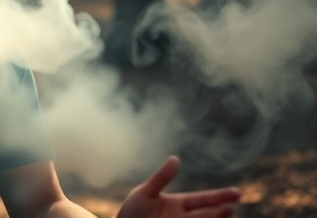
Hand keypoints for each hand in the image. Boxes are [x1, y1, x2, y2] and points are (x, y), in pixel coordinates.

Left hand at [117, 156, 240, 217]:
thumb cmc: (132, 211)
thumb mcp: (145, 193)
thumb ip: (161, 178)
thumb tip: (176, 158)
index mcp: (179, 203)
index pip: (203, 199)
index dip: (220, 196)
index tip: (237, 193)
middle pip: (207, 214)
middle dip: (220, 211)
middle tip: (231, 207)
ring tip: (227, 213)